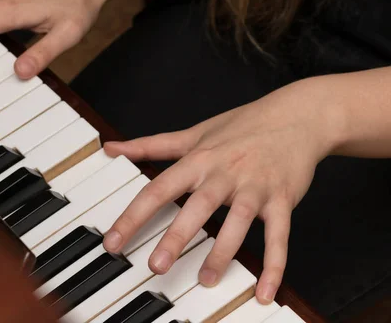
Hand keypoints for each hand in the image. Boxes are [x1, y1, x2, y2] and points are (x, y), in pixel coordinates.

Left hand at [102, 78, 340, 303]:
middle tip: (157, 266)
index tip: (114, 242)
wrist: (296, 116)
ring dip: (222, 253)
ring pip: (238, 222)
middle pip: (197, 206)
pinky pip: (279, 236)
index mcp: (198, 159)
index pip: (159, 189)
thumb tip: (111, 147)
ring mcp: (254, 187)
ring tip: (206, 279)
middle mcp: (224, 173)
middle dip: (176, 237)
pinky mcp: (282, 199)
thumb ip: (150, 145)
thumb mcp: (192, 133)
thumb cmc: (241, 126)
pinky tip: (264, 290)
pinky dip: (275, 265)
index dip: (134, 216)